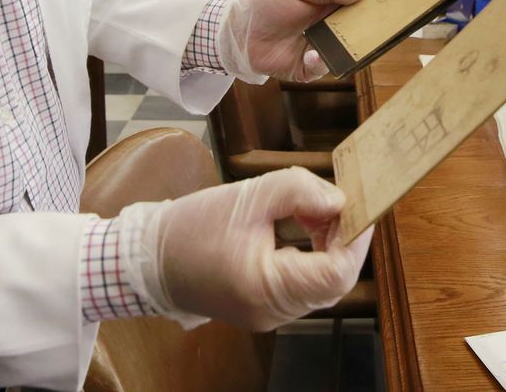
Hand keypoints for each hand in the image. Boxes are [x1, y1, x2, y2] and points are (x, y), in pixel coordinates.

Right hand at [132, 167, 372, 330]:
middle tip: (337, 201)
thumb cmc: (189, 229)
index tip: (359, 205)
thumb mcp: (247, 197)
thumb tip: (338, 199)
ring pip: (321, 284)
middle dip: (343, 238)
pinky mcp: (263, 306)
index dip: (354, 238)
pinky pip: (302, 285)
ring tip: (315, 209)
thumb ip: (297, 191)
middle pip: (334, 282)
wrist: (145, 259)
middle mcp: (272, 312)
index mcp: (266, 289)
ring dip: (328, 245)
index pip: (335, 273)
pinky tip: (302, 226)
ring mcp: (268, 314)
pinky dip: (311, 255)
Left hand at [218, 0, 366, 81]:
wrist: (238, 29)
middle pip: (357, 32)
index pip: (358, 7)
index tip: (389, 5)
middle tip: (379, 29)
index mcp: (330, 6)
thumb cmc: (267, 3)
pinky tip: (313, 55)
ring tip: (346, 43)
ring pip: (344, 53)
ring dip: (347, 49)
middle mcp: (329, 29)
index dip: (372, 6)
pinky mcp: (306, 68)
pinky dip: (320, 63)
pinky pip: (322, 68)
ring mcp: (319, 49)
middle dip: (369, 31)